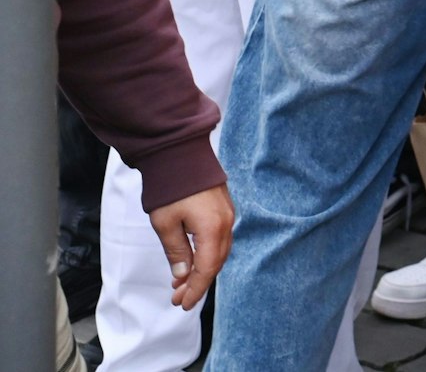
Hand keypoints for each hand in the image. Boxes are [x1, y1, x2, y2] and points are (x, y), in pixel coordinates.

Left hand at [150, 184, 232, 310]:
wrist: (181, 154)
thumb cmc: (171, 189)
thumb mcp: (165, 224)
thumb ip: (176, 251)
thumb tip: (182, 274)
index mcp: (213, 230)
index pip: (207, 268)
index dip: (196, 289)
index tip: (183, 304)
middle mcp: (226, 224)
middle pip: (216, 262)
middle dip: (198, 282)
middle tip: (179, 298)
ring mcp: (228, 215)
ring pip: (219, 251)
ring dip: (203, 269)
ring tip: (182, 281)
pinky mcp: (223, 209)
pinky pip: (219, 239)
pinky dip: (207, 254)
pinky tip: (193, 259)